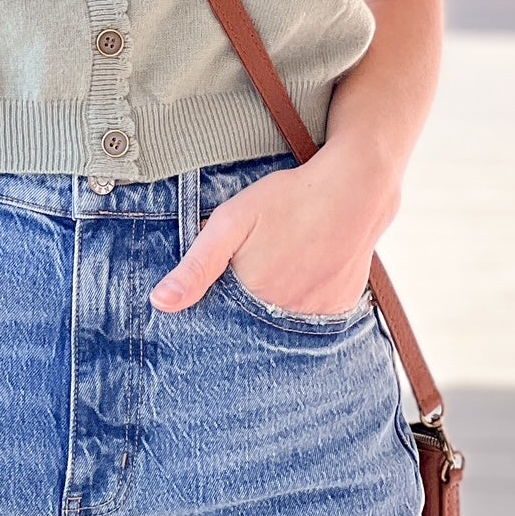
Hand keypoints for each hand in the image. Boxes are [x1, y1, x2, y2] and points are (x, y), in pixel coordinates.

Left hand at [147, 144, 400, 317]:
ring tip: (279, 268)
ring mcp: (319, 316)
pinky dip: (303, 303)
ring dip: (274, 308)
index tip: (218, 292)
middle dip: (246, 309)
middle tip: (256, 268)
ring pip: (284, 324)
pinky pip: (314, 318)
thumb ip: (197, 265)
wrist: (355, 187)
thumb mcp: (233, 221)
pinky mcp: (341, 307)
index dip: (216, 310)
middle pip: (255, 328)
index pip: (224, 326)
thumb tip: (159, 304)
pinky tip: (302, 273)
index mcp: (255, 300)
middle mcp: (288, 318)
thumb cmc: (288, 199)